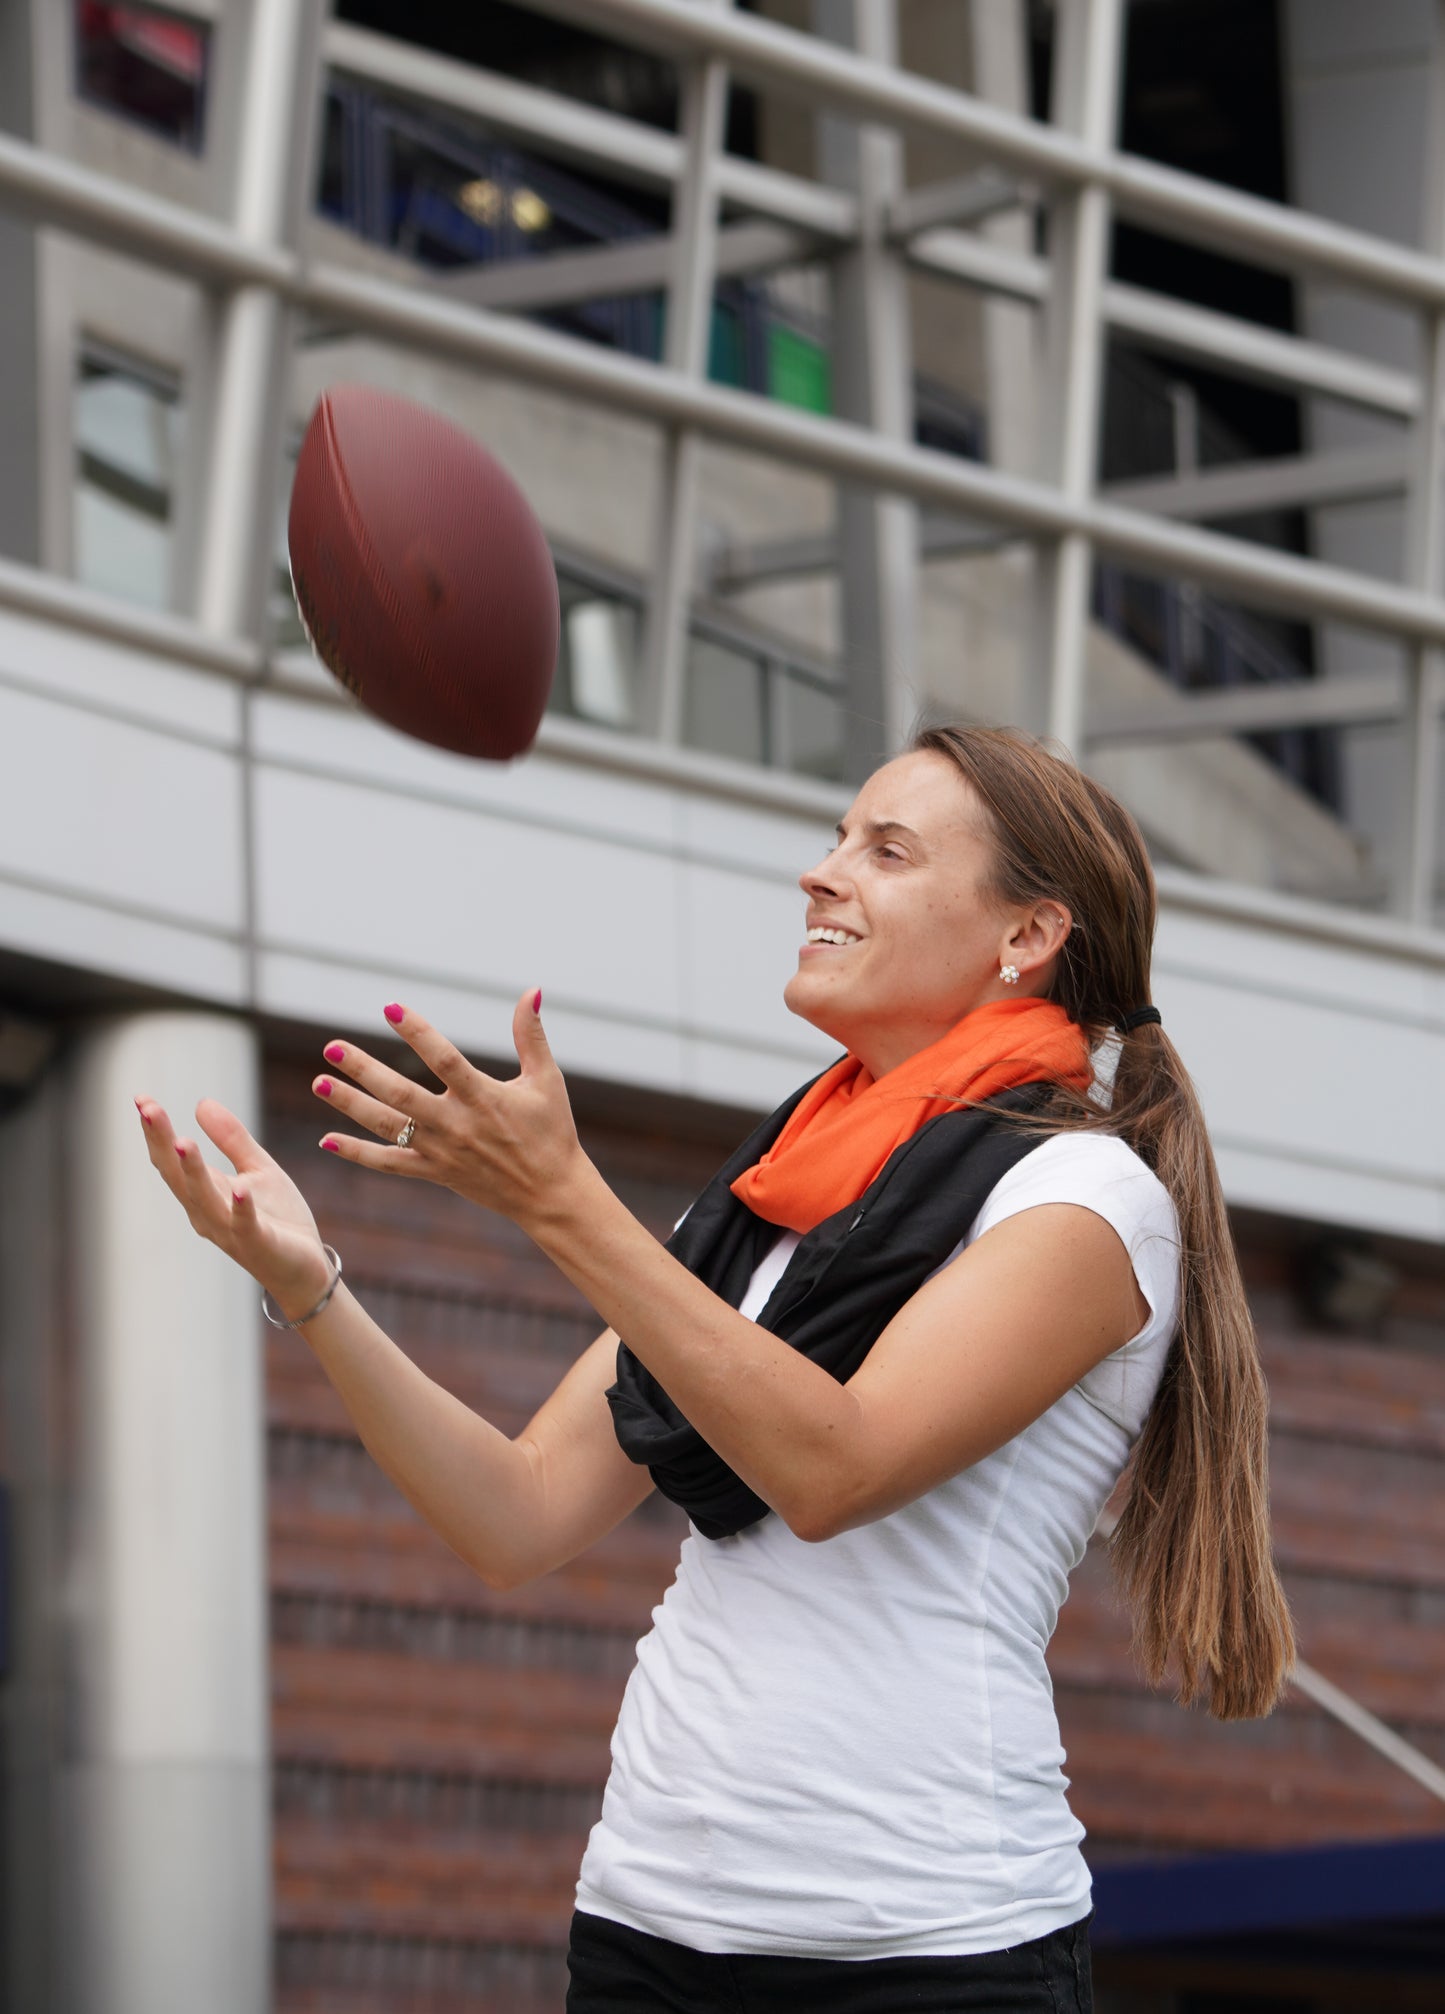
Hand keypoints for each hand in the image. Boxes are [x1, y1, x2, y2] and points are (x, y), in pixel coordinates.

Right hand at [135, 1094, 334, 1317]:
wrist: (305, 1267)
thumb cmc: (279, 1219)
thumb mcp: (258, 1169)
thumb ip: (232, 1139)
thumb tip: (200, 1103)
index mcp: (206, 1193)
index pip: (173, 1159)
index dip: (157, 1131)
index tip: (141, 1098)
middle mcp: (208, 1213)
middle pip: (178, 1176)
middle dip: (163, 1143)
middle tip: (148, 1110)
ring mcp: (230, 1230)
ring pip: (204, 1200)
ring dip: (193, 1171)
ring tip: (182, 1141)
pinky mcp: (259, 1243)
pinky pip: (246, 1224)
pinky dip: (241, 1207)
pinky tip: (239, 1188)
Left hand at [310, 991, 586, 1226]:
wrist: (551, 1194)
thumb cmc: (552, 1132)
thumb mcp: (546, 1080)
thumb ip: (531, 1035)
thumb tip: (531, 990)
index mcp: (484, 1098)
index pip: (444, 1059)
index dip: (417, 1033)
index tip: (391, 1008)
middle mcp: (457, 1125)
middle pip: (400, 1094)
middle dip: (364, 1070)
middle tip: (332, 1048)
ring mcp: (442, 1151)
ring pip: (386, 1126)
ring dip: (350, 1105)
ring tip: (319, 1082)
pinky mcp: (435, 1172)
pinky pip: (389, 1164)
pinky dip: (357, 1153)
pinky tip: (326, 1139)